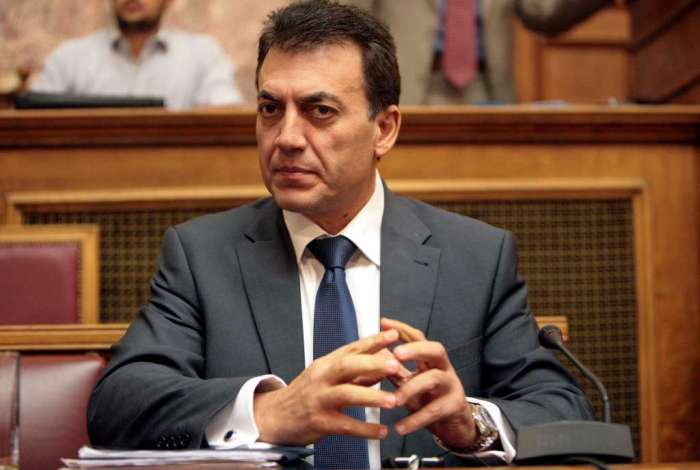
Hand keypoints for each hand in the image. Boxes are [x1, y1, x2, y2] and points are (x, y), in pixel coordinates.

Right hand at [253, 329, 400, 444]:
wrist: (276, 416)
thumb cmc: (306, 394)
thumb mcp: (328, 377)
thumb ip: (355, 372)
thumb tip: (382, 365)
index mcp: (326, 364)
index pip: (352, 348)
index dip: (373, 341)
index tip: (393, 335)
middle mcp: (322, 378)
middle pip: (347, 366)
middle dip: (372, 364)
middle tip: (395, 366)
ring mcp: (319, 399)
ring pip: (346, 394)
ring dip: (371, 397)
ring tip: (392, 401)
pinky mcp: (319, 422)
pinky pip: (344, 425)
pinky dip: (364, 429)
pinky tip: (380, 432)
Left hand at [381, 318, 477, 448]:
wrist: (456, 426)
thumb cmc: (431, 400)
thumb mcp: (412, 383)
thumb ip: (395, 371)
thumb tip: (372, 356)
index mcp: (431, 360)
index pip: (419, 338)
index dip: (402, 329)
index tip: (384, 323)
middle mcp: (444, 368)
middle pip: (435, 350)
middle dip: (416, 349)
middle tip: (396, 354)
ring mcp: (451, 386)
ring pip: (434, 379)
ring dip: (411, 388)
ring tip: (393, 401)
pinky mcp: (454, 406)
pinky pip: (434, 410)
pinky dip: (415, 419)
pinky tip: (400, 427)